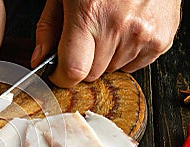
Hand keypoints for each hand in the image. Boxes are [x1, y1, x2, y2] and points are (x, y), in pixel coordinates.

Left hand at [31, 0, 181, 87]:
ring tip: (109, 28)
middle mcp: (118, 26)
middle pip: (91, 74)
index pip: (73, 71)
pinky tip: (125, 31)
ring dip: (106, 58)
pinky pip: (135, 66)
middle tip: (87, 38)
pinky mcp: (161, 40)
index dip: (61, 77)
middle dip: (84, 63)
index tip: (58, 73)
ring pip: (112, 71)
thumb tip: (40, 59)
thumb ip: (48, 28)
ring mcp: (142, 35)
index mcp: (89, 13)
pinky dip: (126, 55)